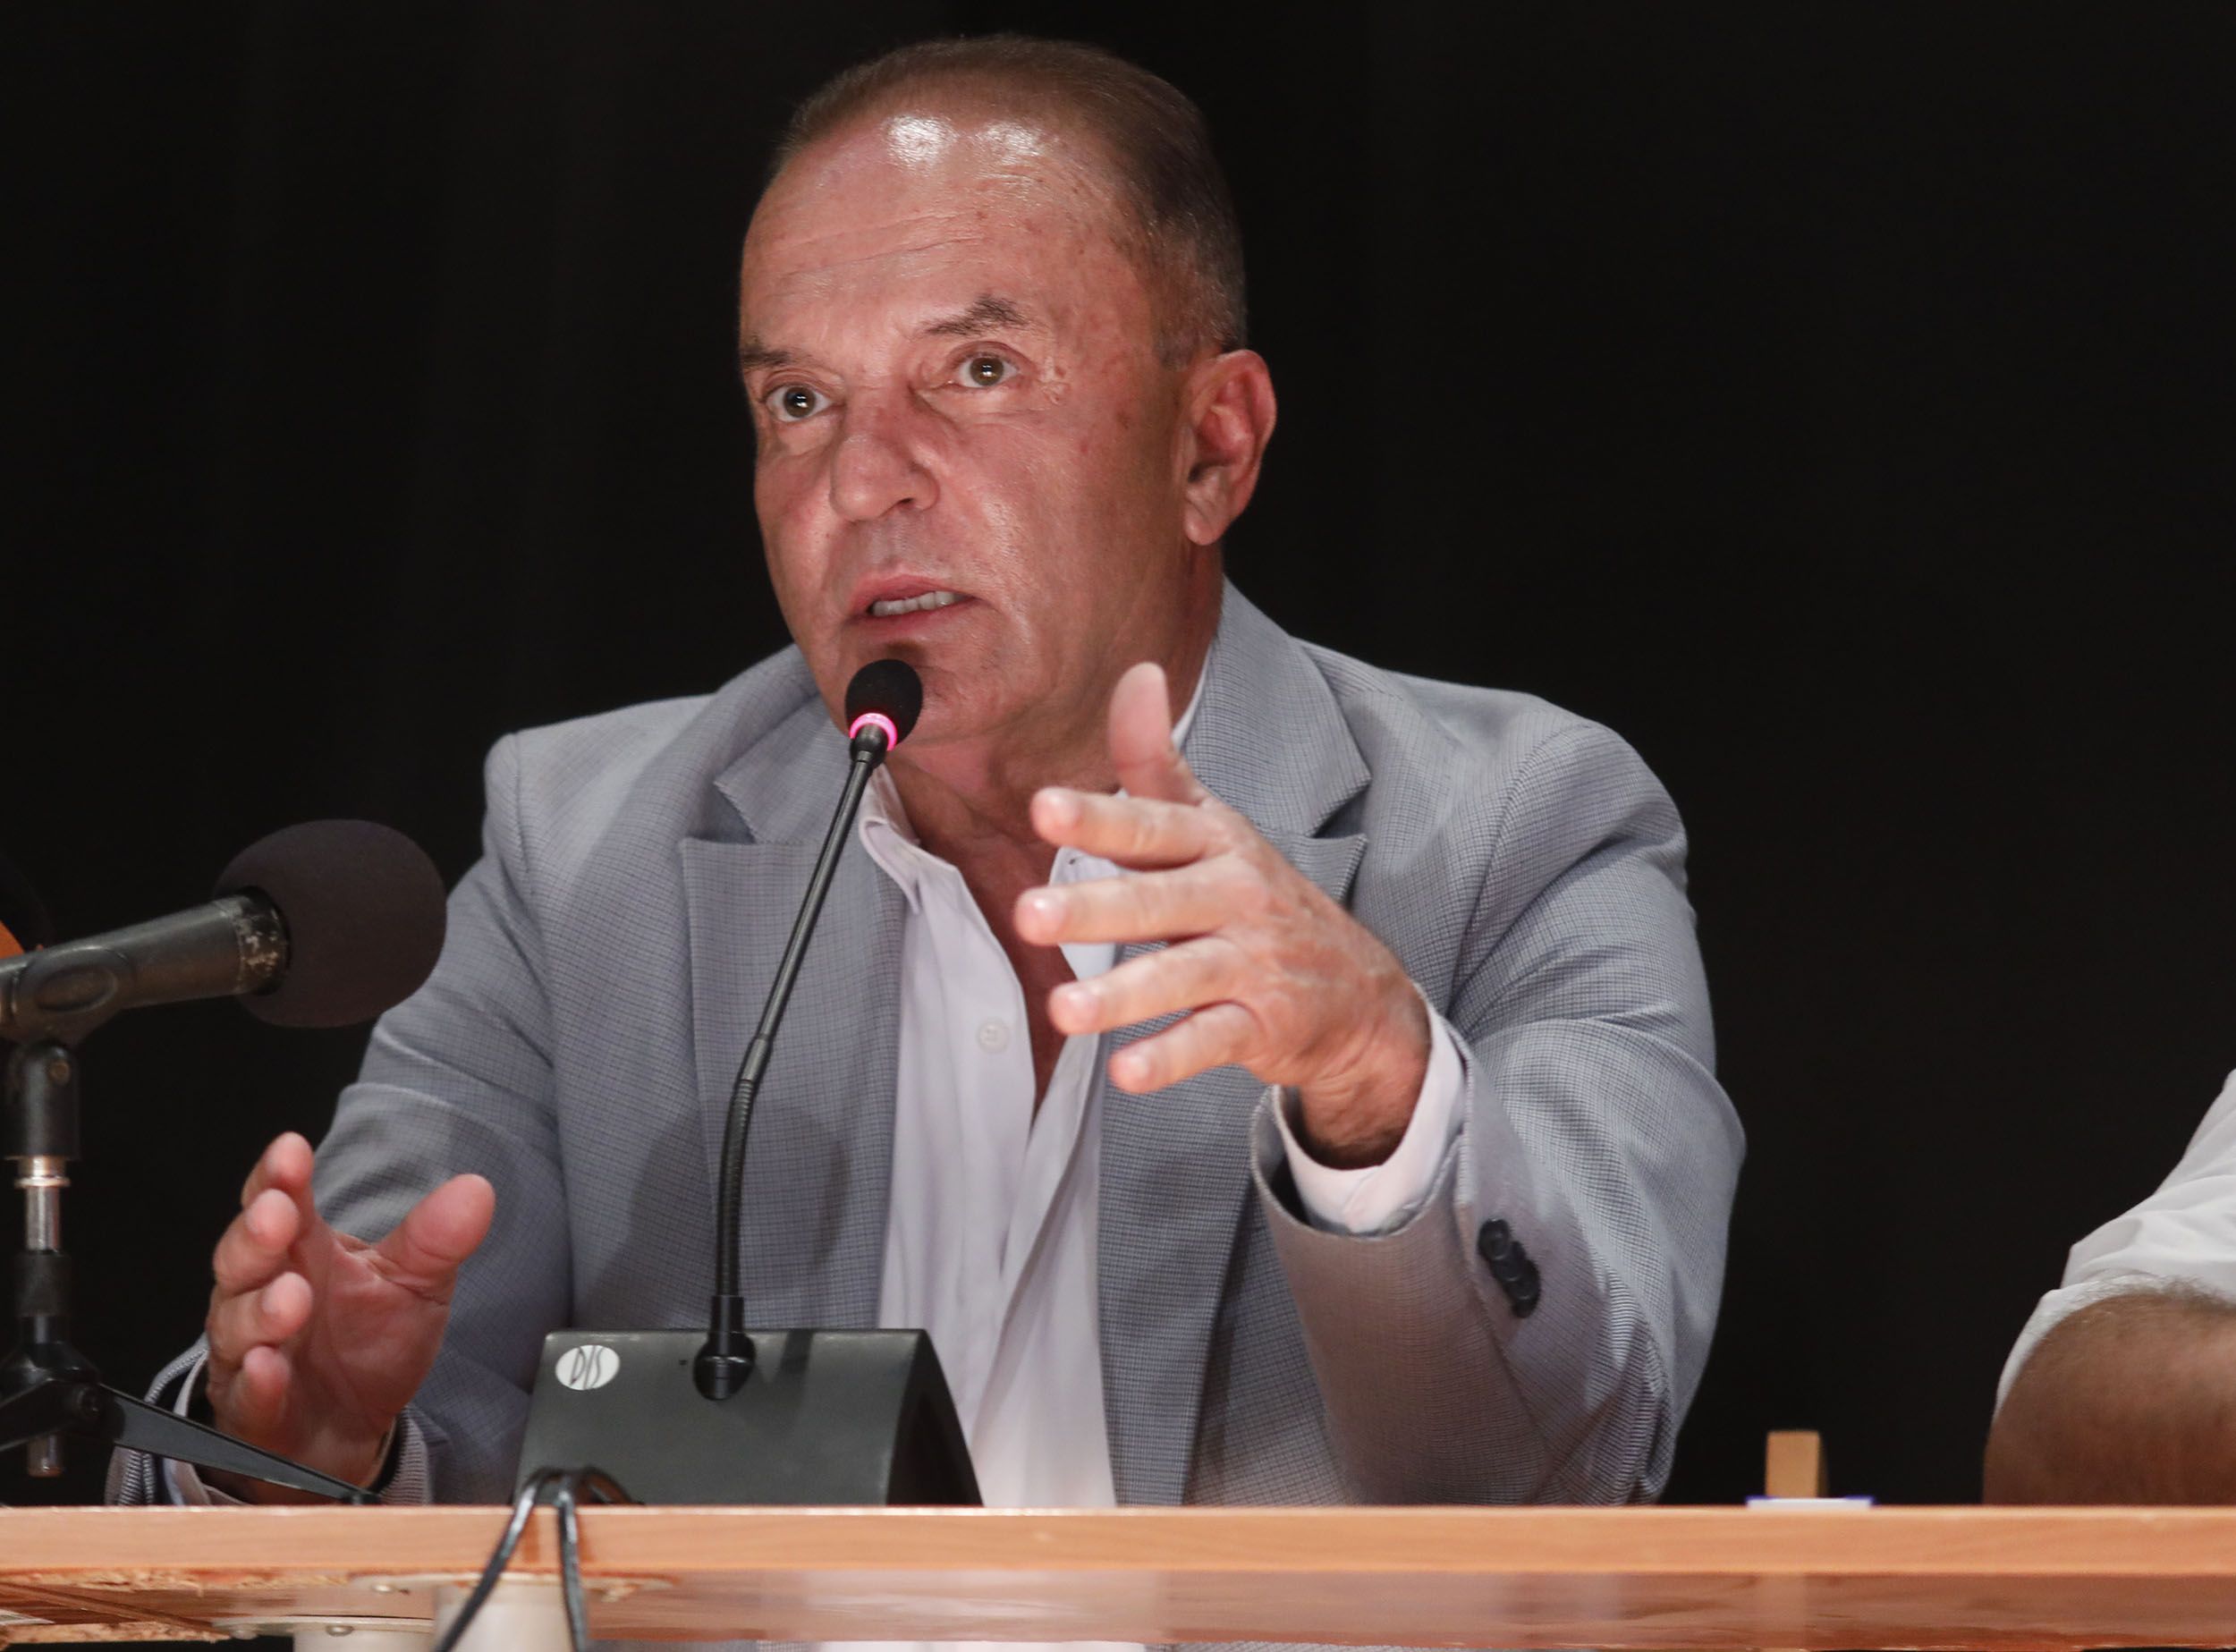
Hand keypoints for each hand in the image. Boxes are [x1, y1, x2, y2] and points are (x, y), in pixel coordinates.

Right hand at [202, 1132, 493, 1499]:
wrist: (348, 1430)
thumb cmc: (369, 1344)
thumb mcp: (414, 1286)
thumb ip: (434, 1240)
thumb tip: (476, 1189)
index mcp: (303, 1251)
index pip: (281, 1201)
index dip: (280, 1176)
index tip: (292, 1148)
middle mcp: (263, 1293)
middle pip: (244, 1256)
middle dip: (257, 1234)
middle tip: (279, 1214)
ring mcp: (250, 1352)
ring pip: (238, 1323)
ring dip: (261, 1308)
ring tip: (291, 1295)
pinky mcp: (252, 1410)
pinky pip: (247, 1393)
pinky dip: (258, 1381)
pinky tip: (268, 1367)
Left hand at [1015, 662, 1429, 1167]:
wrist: (1357, 988)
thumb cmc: (1255, 895)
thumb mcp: (1210, 823)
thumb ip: (1155, 760)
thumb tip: (1136, 674)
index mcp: (1213, 841)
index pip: (1153, 822)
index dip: (1100, 814)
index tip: (1044, 806)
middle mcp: (1234, 895)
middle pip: (1159, 900)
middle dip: (1095, 907)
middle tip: (1031, 913)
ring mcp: (1251, 962)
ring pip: (1184, 974)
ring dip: (1124, 993)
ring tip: (1065, 1008)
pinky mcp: (1263, 1024)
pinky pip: (1214, 1040)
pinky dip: (1171, 1059)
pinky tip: (1126, 1071)